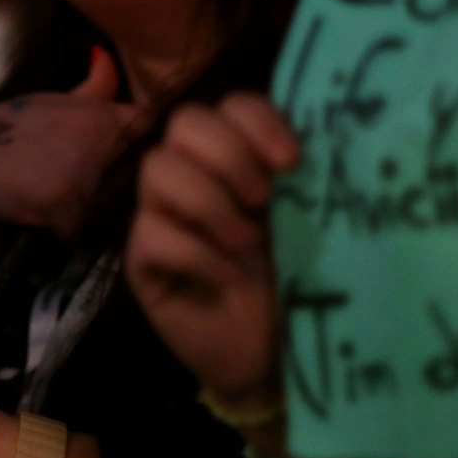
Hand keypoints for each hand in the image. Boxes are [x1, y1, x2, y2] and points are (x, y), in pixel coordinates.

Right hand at [0, 48, 136, 238]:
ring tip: (49, 213)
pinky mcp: (61, 200)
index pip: (154, 147)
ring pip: (108, 220)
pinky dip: (53, 238)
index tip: (120, 179)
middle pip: (137, 193)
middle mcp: (101, 134)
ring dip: (85, 227)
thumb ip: (91, 91)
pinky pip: (75, 236)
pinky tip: (28, 221)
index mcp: (104, 114)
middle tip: (74, 205)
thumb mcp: (47, 103)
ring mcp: (83, 166)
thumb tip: (106, 54)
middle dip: (115, 206)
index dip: (144, 168)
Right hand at [124, 93, 299, 401]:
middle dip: (229, 155)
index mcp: (239, 157)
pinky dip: (196, 254)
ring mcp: (161, 215)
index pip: (230, 104)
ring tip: (245, 242)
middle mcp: (194, 174)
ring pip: (157, 168)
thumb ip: (302, 177)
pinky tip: (226, 278)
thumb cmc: (295, 281)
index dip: (257, 122)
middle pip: (185, 122)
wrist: (276, 353)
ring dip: (209, 201)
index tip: (292, 162)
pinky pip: (150, 233)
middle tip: (262, 199)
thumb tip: (314, 141)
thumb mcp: (308, 220)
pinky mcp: (143, 261)